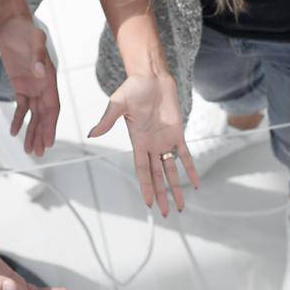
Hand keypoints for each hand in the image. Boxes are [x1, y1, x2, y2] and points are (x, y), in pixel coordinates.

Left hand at [0, 14, 59, 156]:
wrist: (12, 23)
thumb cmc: (25, 30)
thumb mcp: (33, 41)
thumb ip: (38, 56)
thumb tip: (41, 72)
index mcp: (49, 79)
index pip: (52, 108)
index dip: (51, 125)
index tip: (48, 141)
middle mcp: (43, 86)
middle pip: (44, 116)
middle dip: (42, 135)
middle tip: (38, 152)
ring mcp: (32, 86)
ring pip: (34, 115)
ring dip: (32, 131)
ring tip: (29, 149)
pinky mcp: (21, 84)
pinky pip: (22, 106)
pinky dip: (19, 119)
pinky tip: (15, 131)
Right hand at [89, 72, 197, 216]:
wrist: (151, 76)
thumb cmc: (132, 88)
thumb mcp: (117, 104)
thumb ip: (107, 120)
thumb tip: (93, 133)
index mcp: (137, 142)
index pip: (142, 171)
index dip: (146, 187)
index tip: (149, 203)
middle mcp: (151, 146)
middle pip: (157, 176)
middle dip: (161, 194)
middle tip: (165, 213)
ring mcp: (165, 141)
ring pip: (171, 170)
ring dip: (175, 188)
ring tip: (180, 206)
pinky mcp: (178, 133)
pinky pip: (185, 155)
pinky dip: (191, 169)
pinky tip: (196, 183)